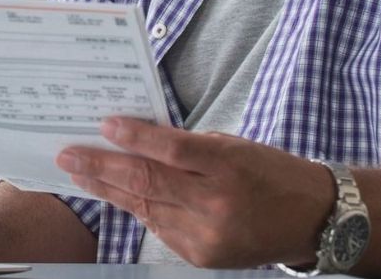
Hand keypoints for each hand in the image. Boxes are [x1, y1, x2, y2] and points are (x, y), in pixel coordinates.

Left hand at [55, 117, 333, 268]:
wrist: (312, 219)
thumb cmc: (268, 171)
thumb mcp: (232, 146)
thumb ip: (186, 145)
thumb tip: (134, 138)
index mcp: (227, 166)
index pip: (170, 150)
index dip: (133, 137)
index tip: (103, 125)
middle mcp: (216, 204)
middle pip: (147, 182)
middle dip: (100, 168)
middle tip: (68, 156)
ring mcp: (207, 235)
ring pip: (145, 207)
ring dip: (108, 189)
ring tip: (79, 173)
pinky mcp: (201, 256)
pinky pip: (159, 227)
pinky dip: (138, 208)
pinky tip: (116, 194)